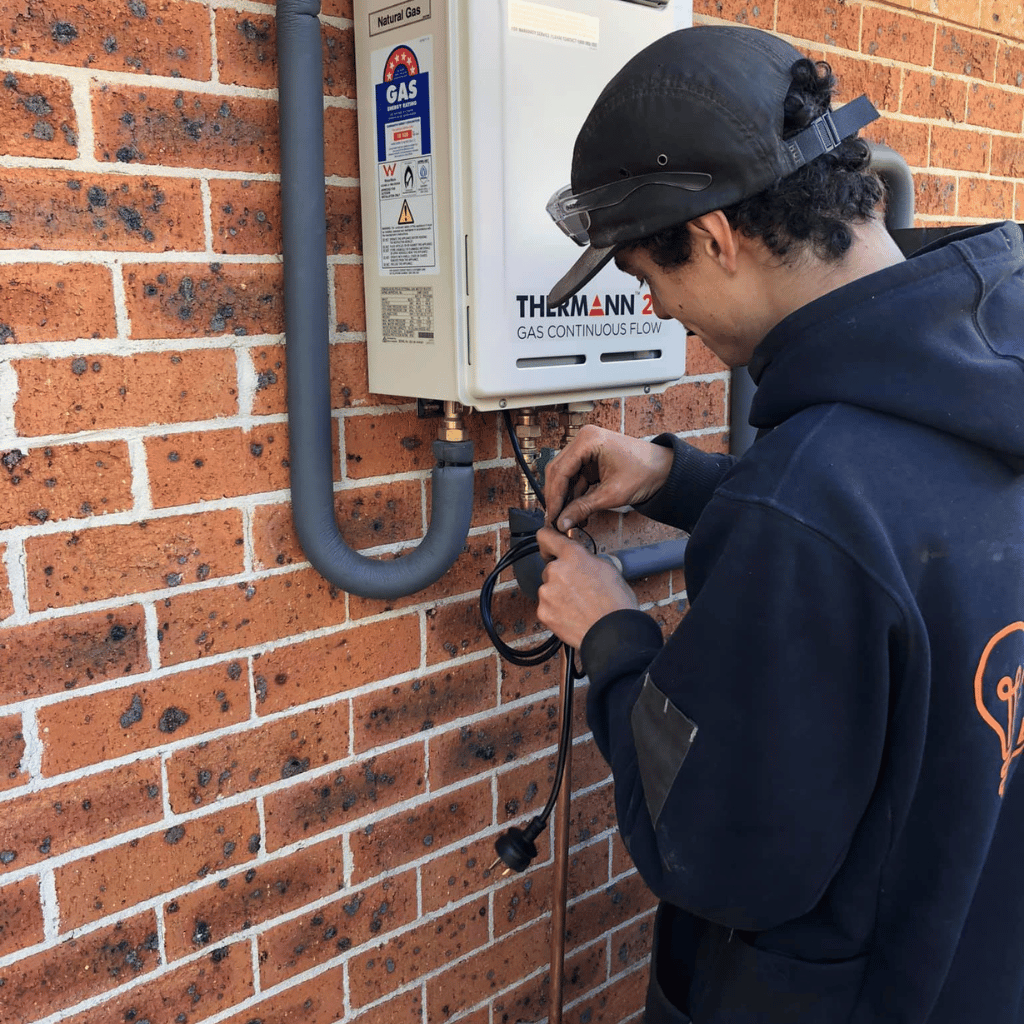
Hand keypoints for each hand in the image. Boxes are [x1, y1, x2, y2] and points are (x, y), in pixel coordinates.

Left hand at [535, 527, 638, 647]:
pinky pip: (547, 607)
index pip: (547, 537)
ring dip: (559, 595)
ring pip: (549, 589)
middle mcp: (556, 571)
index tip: (548, 546)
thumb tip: (582, 561)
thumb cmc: (616, 604)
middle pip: (551, 569)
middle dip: (562, 577)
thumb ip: (587, 560)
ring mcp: (547, 592)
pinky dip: (556, 611)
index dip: (547, 541)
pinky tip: (573, 616)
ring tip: (580, 606)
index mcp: (573, 556)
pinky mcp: (543, 612)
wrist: (612, 634)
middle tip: (580, 590)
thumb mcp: (609, 570)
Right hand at [544, 425, 672, 532]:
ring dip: (566, 499)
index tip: (552, 516)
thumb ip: (584, 508)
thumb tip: (563, 522)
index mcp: (588, 441)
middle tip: (555, 520)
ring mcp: (587, 449)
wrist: (666, 469)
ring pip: (566, 477)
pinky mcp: (591, 460)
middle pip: (558, 472)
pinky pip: (576, 478)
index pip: (560, 471)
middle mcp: (584, 440)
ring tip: (569, 521)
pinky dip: (576, 496)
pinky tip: (577, 513)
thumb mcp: (612, 494)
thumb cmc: (646, 472)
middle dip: (557, 498)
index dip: (554, 497)